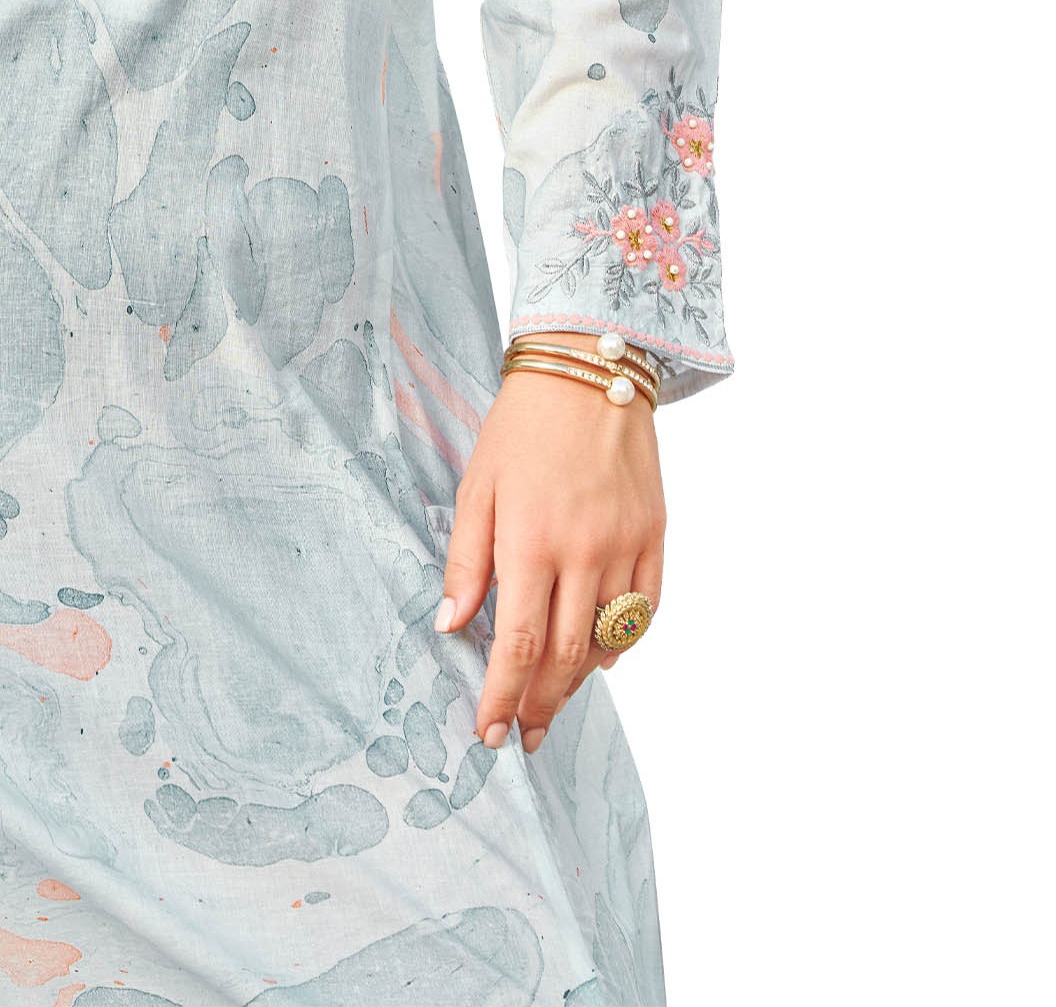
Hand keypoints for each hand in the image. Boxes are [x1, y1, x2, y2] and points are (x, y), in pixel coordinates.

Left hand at [434, 342, 663, 754]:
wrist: (589, 372)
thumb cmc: (522, 428)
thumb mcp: (477, 486)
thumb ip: (466, 561)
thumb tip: (450, 625)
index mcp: (530, 539)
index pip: (518, 642)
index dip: (501, 696)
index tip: (489, 732)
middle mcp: (584, 551)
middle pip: (565, 656)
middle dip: (539, 704)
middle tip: (520, 734)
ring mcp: (626, 547)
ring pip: (606, 642)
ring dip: (576, 683)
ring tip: (550, 702)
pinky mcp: (655, 537)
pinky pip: (644, 612)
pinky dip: (620, 644)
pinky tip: (597, 657)